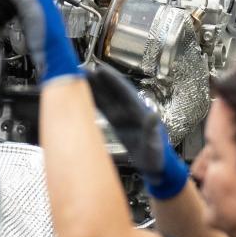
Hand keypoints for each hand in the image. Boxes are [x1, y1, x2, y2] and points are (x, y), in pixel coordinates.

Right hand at [87, 67, 189, 199]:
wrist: (154, 167)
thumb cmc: (156, 157)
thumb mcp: (154, 145)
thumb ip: (152, 130)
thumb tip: (153, 114)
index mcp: (139, 111)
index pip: (124, 92)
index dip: (112, 80)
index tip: (99, 70)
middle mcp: (130, 110)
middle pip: (112, 91)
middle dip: (98, 80)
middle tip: (82, 69)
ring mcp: (122, 115)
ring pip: (106, 97)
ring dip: (94, 87)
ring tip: (78, 78)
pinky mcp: (117, 122)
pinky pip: (104, 108)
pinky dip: (94, 101)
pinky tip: (82, 96)